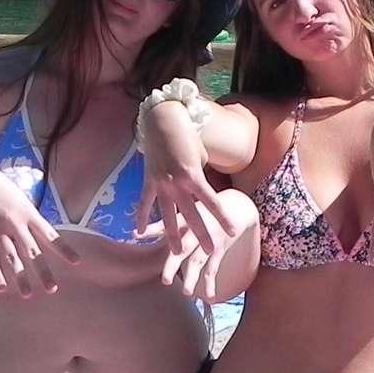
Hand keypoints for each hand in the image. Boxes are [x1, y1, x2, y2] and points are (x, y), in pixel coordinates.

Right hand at [0, 157, 80, 297]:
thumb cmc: (0, 188)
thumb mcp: (20, 199)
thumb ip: (30, 217)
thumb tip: (42, 235)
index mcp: (29, 213)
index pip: (50, 235)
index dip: (64, 249)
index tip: (77, 263)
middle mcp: (15, 222)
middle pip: (32, 251)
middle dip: (43, 271)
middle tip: (52, 289)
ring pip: (11, 257)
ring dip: (20, 277)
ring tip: (28, 295)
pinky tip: (2, 288)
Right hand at [135, 106, 238, 295]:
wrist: (163, 120)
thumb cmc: (187, 136)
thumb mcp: (200, 156)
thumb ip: (199, 178)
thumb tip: (197, 193)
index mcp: (194, 176)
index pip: (212, 202)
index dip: (223, 217)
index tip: (232, 231)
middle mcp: (177, 183)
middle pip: (191, 215)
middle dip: (201, 234)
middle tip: (209, 251)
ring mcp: (161, 184)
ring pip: (167, 215)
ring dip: (172, 235)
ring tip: (177, 252)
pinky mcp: (149, 181)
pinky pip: (145, 203)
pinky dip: (142, 217)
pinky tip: (140, 233)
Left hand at [138, 217, 225, 300]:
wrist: (234, 207)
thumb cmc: (202, 212)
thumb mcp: (183, 213)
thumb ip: (159, 226)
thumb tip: (134, 234)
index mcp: (184, 221)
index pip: (165, 226)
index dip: (151, 230)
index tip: (136, 235)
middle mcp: (196, 232)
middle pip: (183, 249)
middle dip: (174, 265)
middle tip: (165, 280)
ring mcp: (208, 243)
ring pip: (198, 262)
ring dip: (192, 278)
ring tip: (186, 293)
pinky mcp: (218, 251)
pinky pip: (213, 270)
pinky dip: (211, 285)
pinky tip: (209, 300)